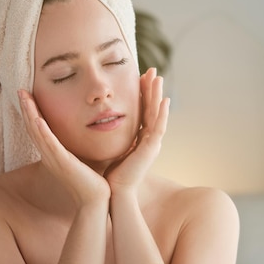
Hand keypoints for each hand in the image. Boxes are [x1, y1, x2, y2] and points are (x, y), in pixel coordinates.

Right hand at [18, 90, 109, 206]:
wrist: (97, 200)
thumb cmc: (93, 180)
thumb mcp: (85, 156)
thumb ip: (83, 143)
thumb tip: (92, 127)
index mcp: (54, 153)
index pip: (39, 128)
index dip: (32, 111)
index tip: (28, 95)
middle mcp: (50, 155)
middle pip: (33, 127)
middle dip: (26, 108)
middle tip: (20, 90)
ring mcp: (54, 159)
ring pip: (37, 132)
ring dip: (30, 114)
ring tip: (24, 97)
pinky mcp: (62, 163)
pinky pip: (50, 145)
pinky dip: (42, 132)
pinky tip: (37, 119)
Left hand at [105, 68, 169, 193]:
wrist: (115, 192)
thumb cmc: (111, 175)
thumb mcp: (112, 150)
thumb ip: (111, 138)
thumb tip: (99, 126)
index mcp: (139, 139)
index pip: (142, 112)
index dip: (142, 95)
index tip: (140, 78)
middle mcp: (148, 140)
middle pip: (151, 109)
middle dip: (151, 89)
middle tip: (152, 71)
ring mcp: (151, 144)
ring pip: (157, 114)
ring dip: (158, 95)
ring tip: (158, 78)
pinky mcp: (150, 149)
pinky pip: (158, 127)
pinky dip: (162, 114)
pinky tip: (164, 101)